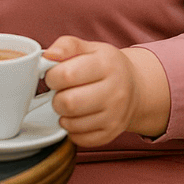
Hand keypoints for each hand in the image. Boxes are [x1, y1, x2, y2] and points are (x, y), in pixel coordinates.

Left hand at [42, 35, 163, 147]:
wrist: (135, 87)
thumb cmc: (107, 66)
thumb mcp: (90, 48)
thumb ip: (67, 46)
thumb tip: (48, 56)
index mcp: (107, 64)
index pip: (67, 75)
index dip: (52, 77)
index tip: (54, 76)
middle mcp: (115, 91)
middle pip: (68, 103)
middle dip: (56, 98)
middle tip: (61, 92)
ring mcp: (115, 115)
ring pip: (71, 123)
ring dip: (63, 114)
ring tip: (71, 104)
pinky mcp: (111, 133)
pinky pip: (78, 138)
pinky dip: (72, 129)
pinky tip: (78, 117)